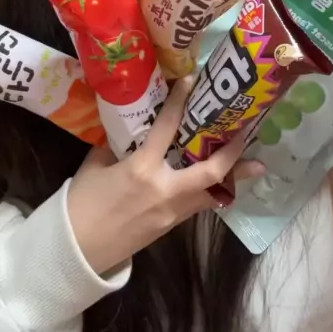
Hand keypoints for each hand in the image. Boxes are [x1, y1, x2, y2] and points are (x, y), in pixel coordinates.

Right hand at [67, 78, 264, 274]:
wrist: (75, 251)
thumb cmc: (80, 204)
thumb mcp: (95, 166)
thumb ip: (116, 145)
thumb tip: (130, 126)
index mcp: (142, 169)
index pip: (167, 127)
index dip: (180, 101)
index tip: (193, 80)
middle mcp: (165, 190)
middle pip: (211, 171)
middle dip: (233, 153)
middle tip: (248, 134)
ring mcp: (171, 212)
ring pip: (212, 194)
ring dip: (234, 178)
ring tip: (257, 165)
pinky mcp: (170, 227)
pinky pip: (197, 205)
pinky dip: (211, 192)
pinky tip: (221, 185)